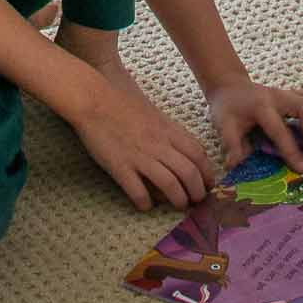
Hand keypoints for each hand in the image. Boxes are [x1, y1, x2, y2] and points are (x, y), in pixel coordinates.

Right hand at [71, 79, 213, 212]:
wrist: (93, 97)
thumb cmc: (122, 103)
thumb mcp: (154, 114)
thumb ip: (169, 132)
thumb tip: (181, 153)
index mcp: (167, 129)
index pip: (198, 154)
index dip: (207, 173)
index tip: (209, 184)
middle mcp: (158, 144)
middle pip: (189, 172)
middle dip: (198, 191)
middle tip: (196, 201)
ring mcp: (139, 155)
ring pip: (170, 183)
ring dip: (178, 200)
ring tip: (179, 206)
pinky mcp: (120, 166)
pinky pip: (138, 192)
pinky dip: (146, 203)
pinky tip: (146, 205)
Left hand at [204, 78, 302, 171]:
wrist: (230, 86)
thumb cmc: (227, 108)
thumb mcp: (222, 125)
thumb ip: (230, 144)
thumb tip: (234, 165)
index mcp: (260, 107)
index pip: (280, 130)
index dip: (292, 150)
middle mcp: (277, 96)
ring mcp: (287, 92)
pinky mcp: (294, 93)